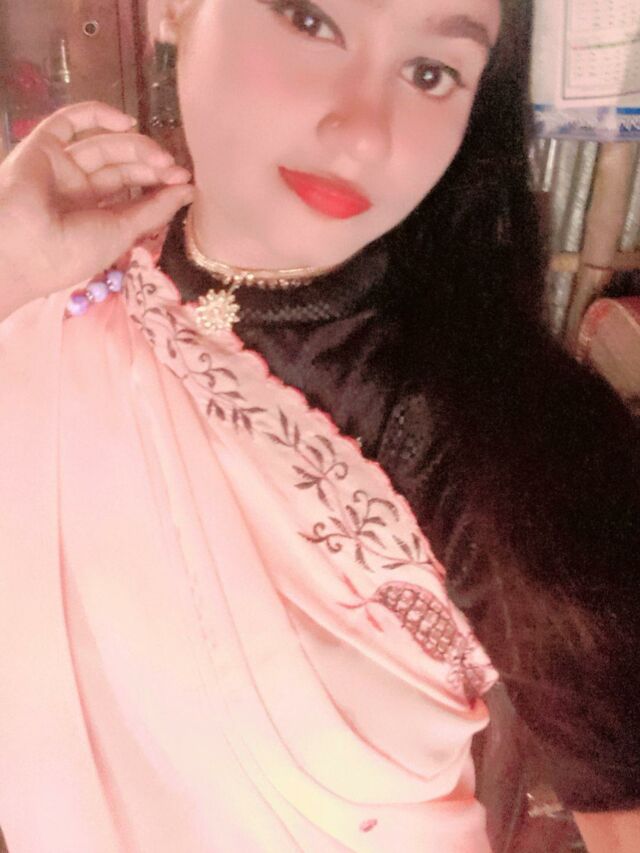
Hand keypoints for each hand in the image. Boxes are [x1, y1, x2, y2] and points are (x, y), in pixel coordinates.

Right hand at [0, 100, 194, 319]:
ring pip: (104, 146)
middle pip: (122, 168)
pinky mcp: (43, 145)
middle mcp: (77, 191)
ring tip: (161, 159)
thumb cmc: (72, 251)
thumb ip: (155, 210)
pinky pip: (71, 122)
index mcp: (94, 218)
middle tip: (176, 169)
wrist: (22, 246)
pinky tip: (128, 123)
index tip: (186, 183)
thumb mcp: (122, 233)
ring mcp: (60, 167)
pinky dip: (99, 115)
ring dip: (136, 148)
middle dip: (152, 167)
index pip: (133, 194)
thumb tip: (190, 191)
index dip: (160, 186)